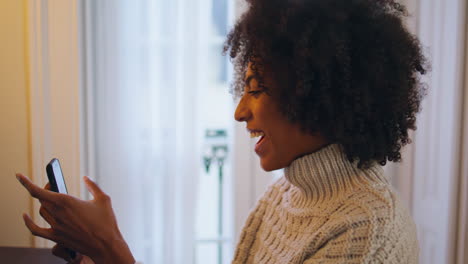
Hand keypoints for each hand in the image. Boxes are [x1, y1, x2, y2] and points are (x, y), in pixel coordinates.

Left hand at [16, 173, 134, 263]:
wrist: (105, 245)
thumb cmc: (106, 222)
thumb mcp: (103, 199)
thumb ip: (93, 186)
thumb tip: (86, 178)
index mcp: (67, 202)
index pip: (39, 191)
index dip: (26, 183)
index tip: (19, 176)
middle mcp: (58, 214)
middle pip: (42, 199)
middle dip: (45, 189)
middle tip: (53, 184)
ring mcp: (56, 227)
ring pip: (42, 211)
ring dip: (44, 202)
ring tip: (51, 197)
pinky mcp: (56, 237)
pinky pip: (36, 230)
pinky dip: (28, 223)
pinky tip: (25, 216)